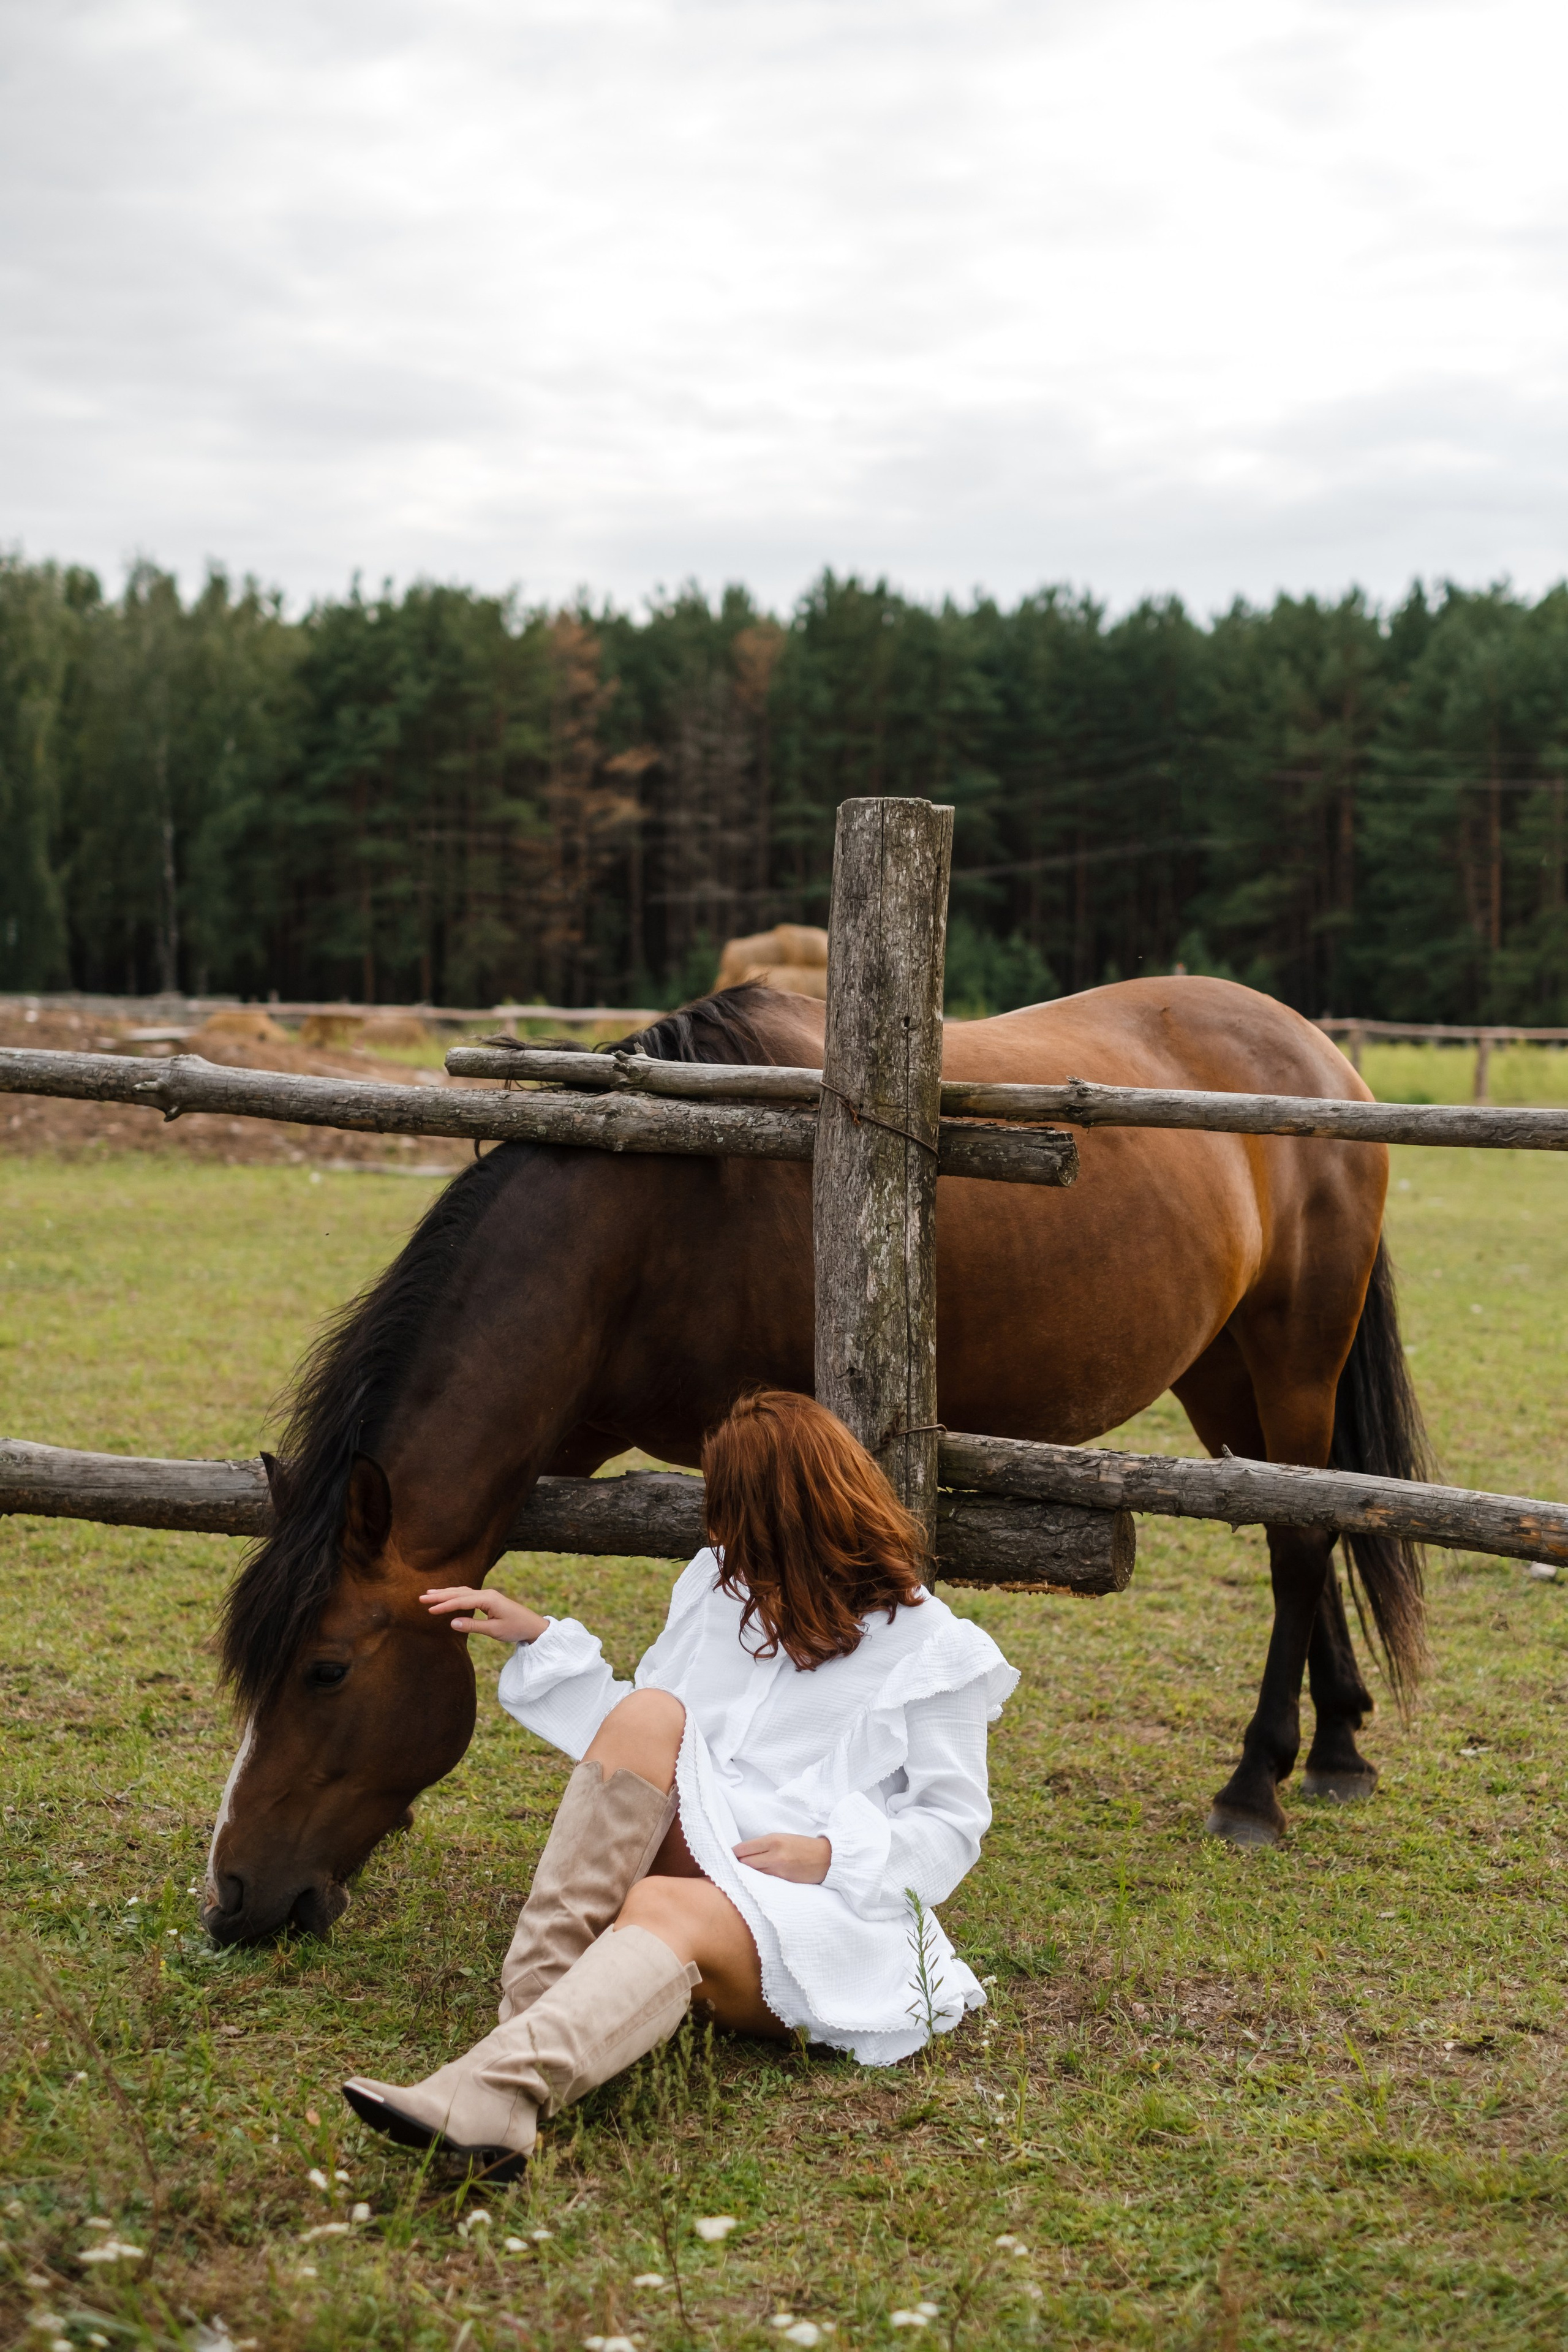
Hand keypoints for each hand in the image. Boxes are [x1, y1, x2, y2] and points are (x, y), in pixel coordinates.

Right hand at [420, 1585, 547, 1645]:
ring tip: (429, 1594)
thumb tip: (452, 1623)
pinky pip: (468, 1594)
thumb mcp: (494, 1630)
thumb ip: (473, 1626)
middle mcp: (487, 1593)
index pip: (461, 1601)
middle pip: (459, 1593)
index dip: (444, 1606)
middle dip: (440, 1595)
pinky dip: (455, 1595)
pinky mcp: (488, 1599)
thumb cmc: (515, 1628)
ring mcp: (488, 1595)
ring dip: (446, 1593)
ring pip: (462, 1591)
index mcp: (488, 1599)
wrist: (533, 1625)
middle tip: (421, 1598)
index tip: (429, 1610)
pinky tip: (448, 1596)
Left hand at [733, 1832, 831, 1883]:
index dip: (731, 1854)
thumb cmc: (803, 1846)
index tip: (726, 1857)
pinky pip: (763, 1882)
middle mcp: (774, 1854)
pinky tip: (752, 1883)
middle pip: (744, 1863)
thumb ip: (764, 1845)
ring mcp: (779, 1870)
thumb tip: (743, 1853)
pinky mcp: (784, 1882)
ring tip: (738, 1877)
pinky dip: (756, 1882)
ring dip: (744, 1876)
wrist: (827, 1858)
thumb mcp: (783, 1838)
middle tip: (729, 1868)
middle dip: (735, 1866)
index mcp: (773, 1840)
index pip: (743, 1848)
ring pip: (752, 1875)